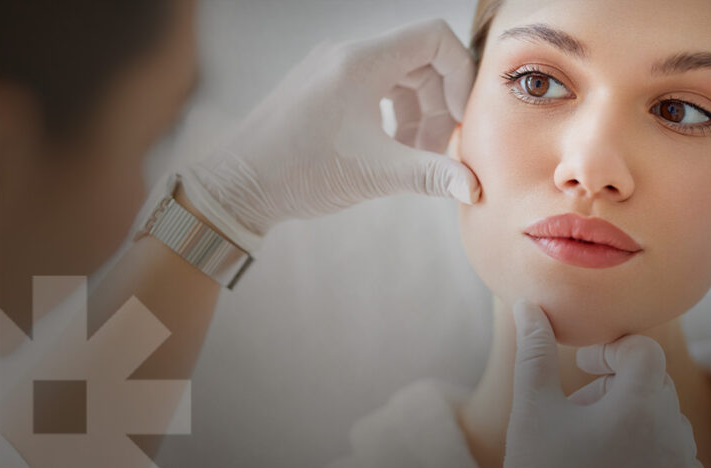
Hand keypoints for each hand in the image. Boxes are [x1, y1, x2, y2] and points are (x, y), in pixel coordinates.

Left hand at [179, 18, 479, 250]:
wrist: (236, 186)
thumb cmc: (298, 172)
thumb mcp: (375, 174)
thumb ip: (430, 175)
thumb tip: (473, 187)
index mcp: (360, 62)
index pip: (434, 37)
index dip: (460, 74)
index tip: (459, 119)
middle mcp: (345, 56)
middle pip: (420, 60)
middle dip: (438, 105)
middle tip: (436, 152)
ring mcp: (331, 70)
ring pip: (399, 76)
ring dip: (418, 114)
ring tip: (413, 157)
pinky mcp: (322, 88)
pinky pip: (374, 87)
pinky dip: (394, 116)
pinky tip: (389, 151)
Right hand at [499, 301, 705, 467]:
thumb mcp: (532, 414)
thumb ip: (535, 353)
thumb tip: (530, 306)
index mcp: (640, 408)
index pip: (643, 349)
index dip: (611, 350)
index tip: (584, 366)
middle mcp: (674, 437)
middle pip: (653, 385)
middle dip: (616, 387)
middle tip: (577, 414)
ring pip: (665, 423)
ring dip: (633, 423)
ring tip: (591, 452)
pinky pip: (677, 461)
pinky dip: (650, 459)